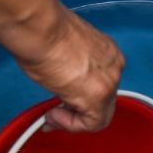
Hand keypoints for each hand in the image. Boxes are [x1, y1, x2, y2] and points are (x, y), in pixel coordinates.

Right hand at [16, 7, 124, 131]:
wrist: (39, 28)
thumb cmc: (43, 31)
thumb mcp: (64, 49)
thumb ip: (71, 67)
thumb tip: (63, 81)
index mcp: (107, 51)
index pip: (101, 84)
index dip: (80, 98)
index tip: (62, 102)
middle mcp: (114, 66)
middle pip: (103, 102)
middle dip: (78, 112)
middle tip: (55, 115)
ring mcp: (109, 81)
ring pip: (100, 115)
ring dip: (73, 120)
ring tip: (51, 115)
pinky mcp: (98, 96)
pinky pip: (92, 124)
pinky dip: (71, 125)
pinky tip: (53, 115)